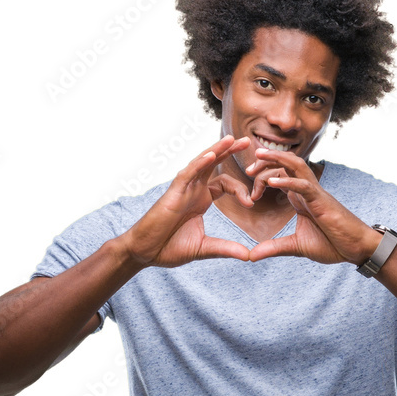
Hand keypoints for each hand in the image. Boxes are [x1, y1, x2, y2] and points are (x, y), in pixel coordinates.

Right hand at [123, 135, 254, 267]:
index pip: (225, 184)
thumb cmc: (169, 248)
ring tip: (232, 139)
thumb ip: (226, 248)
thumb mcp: (204, 248)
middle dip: (230, 151)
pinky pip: (187, 174)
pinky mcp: (173, 193)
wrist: (146, 253)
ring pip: (201, 163)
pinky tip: (211, 155)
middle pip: (214, 164)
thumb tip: (249, 256)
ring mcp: (183, 189)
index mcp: (202, 200)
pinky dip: (199, 164)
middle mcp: (193, 190)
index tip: (250, 203)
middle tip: (248, 142)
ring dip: (216, 150)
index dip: (240, 190)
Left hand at [244, 148, 381, 264]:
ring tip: (259, 156)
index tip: (250, 195)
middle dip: (266, 161)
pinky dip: (288, 181)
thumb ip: (273, 248)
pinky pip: (304, 186)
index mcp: (300, 198)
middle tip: (247, 168)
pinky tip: (272, 183)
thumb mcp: (296, 247)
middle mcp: (307, 190)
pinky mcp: (322, 201)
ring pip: (296, 165)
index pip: (279, 176)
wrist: (357, 248)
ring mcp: (315, 193)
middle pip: (286, 164)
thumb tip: (251, 256)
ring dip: (277, 158)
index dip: (262, 178)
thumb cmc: (332, 244)